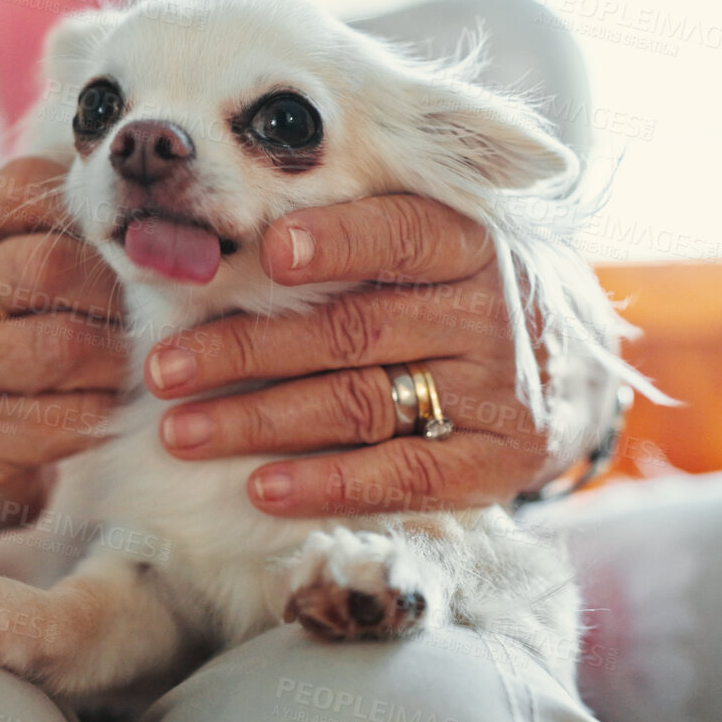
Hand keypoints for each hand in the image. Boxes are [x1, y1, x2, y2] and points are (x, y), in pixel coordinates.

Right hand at [0, 157, 126, 550]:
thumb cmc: (15, 338)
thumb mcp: (22, 274)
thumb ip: (71, 236)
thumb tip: (163, 223)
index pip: (18, 190)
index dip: (88, 212)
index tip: (132, 241)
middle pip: (47, 268)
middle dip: (116, 293)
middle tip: (157, 311)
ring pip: (59, 347)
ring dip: (120, 357)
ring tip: (148, 361)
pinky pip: (63, 416)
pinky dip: (108, 410)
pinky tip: (123, 406)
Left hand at [142, 194, 587, 515]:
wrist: (558, 367)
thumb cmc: (443, 290)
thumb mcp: (418, 244)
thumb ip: (340, 234)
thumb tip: (201, 247)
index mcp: (468, 239)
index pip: (401, 232)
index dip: (335, 242)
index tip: (269, 251)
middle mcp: (490, 312)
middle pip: (354, 328)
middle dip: (246, 348)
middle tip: (163, 367)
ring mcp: (498, 392)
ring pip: (362, 403)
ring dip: (259, 420)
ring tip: (181, 431)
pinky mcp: (497, 463)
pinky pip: (404, 478)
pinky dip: (327, 484)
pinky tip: (262, 488)